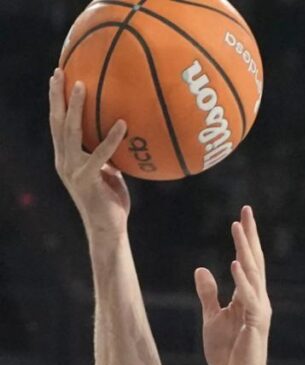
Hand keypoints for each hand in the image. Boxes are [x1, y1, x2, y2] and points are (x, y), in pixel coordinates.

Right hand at [49, 68, 129, 242]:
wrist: (107, 229)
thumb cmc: (111, 201)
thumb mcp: (109, 174)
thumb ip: (109, 157)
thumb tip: (123, 137)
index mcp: (66, 158)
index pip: (57, 124)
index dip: (56, 101)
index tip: (58, 78)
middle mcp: (64, 160)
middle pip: (56, 121)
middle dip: (56, 96)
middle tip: (59, 72)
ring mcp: (72, 169)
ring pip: (70, 132)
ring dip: (76, 107)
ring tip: (82, 85)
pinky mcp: (86, 179)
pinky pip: (100, 154)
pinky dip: (111, 138)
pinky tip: (122, 123)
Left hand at [195, 206, 271, 364]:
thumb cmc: (228, 352)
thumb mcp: (212, 317)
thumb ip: (209, 294)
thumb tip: (202, 269)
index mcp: (248, 296)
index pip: (248, 261)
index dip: (245, 239)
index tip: (242, 216)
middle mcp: (257, 298)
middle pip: (254, 260)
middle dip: (249, 235)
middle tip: (246, 210)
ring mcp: (258, 309)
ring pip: (253, 273)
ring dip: (245, 249)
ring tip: (237, 228)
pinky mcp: (255, 322)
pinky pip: (249, 297)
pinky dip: (242, 279)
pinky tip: (235, 263)